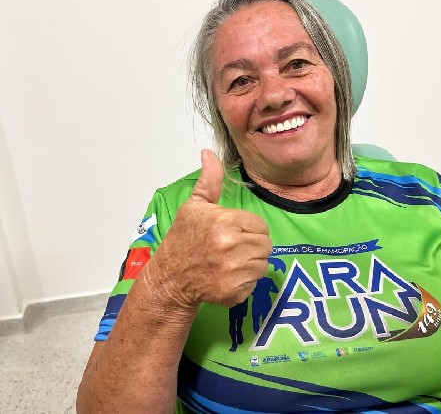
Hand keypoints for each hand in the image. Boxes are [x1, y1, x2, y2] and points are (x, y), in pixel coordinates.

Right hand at [148, 149, 271, 308]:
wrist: (170, 277)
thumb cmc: (183, 239)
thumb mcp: (194, 206)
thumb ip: (209, 180)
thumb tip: (209, 153)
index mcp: (225, 222)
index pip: (260, 225)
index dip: (249, 228)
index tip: (233, 232)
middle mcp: (231, 246)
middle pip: (265, 245)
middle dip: (252, 245)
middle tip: (232, 248)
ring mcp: (233, 271)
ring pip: (262, 264)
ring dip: (251, 263)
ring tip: (230, 261)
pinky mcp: (234, 292)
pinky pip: (255, 283)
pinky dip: (245, 282)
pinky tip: (227, 276)